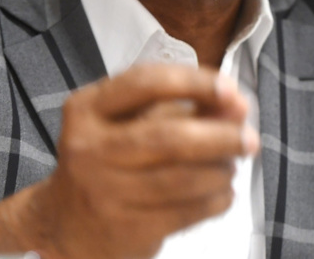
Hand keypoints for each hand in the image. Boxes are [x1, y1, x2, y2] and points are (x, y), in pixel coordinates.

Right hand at [0, 63, 258, 258]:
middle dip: (220, 135)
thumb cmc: (108, 158)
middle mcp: (89, 148)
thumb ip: (182, 105)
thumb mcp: (130, 120)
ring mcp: (104, 192)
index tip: (231, 87)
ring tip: (232, 165)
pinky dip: (216, 199)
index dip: (194, 82)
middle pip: (168, 137)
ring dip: (221, 170)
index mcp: (87, 108)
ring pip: (182, 178)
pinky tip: (222, 191)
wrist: (62, 225)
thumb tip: (236, 102)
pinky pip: (186, 212)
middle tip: (250, 137)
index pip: (146, 83)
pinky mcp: (124, 230)